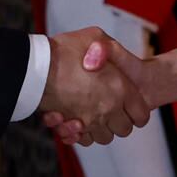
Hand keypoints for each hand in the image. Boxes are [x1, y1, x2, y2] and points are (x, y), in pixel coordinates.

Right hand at [39, 27, 150, 145]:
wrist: (36, 67)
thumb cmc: (64, 50)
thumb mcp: (95, 36)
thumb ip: (107, 47)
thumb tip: (106, 57)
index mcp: (121, 88)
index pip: (141, 114)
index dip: (137, 111)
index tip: (130, 106)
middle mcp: (108, 109)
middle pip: (124, 129)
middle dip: (119, 121)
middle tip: (110, 109)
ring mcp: (90, 121)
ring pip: (104, 138)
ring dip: (100, 129)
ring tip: (91, 113)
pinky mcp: (72, 128)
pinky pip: (84, 140)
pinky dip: (81, 135)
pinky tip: (74, 121)